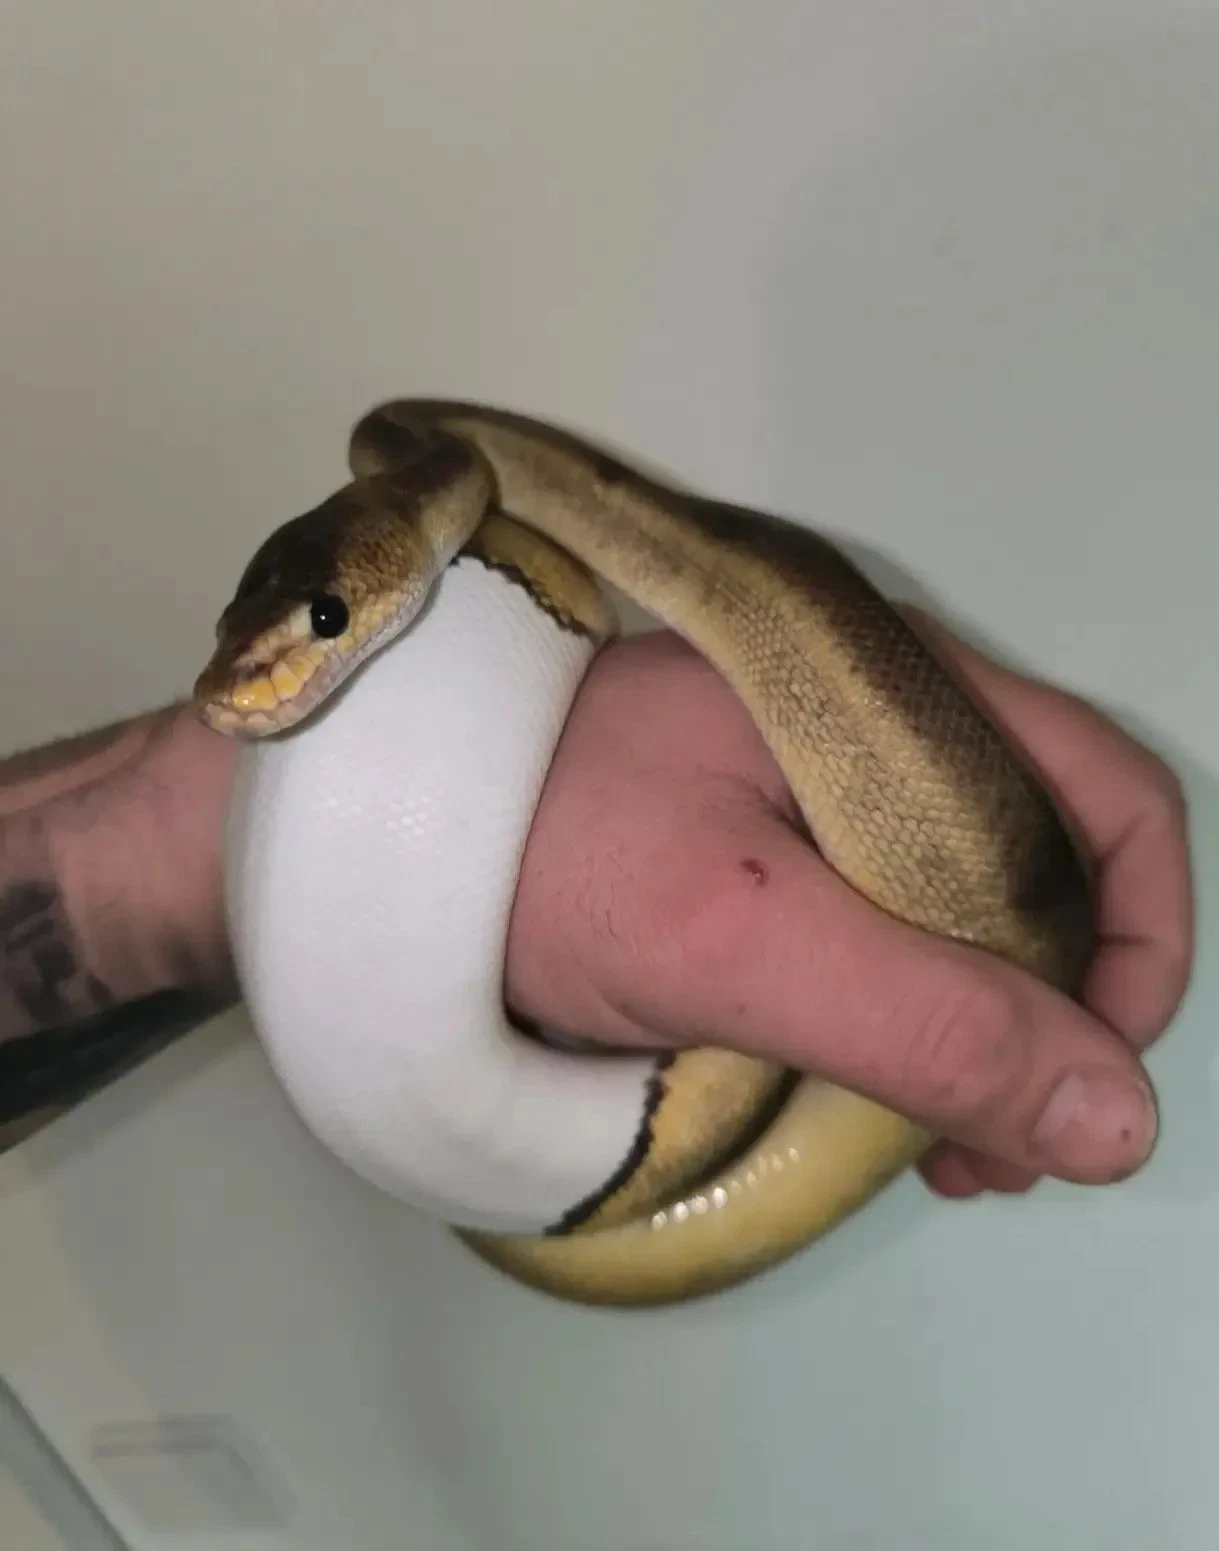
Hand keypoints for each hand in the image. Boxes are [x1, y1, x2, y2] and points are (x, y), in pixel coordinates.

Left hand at [506, 618, 1192, 1195]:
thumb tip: (1115, 1117)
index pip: (1107, 797)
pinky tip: (859, 1109)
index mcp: (902, 702)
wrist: (374, 849)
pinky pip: (878, 950)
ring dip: (972, 1046)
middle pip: (1047, 877)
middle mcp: (885, 740)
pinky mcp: (767, 865)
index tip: (1090, 1073)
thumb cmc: (542, 855)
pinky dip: (894, 1036)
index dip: (1142, 937)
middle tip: (989, 1152)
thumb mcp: (735, 940)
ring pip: (962, 928)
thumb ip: (922, 1021)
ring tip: (933, 1156)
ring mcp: (822, 806)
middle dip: (1049, 1021)